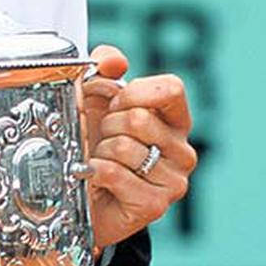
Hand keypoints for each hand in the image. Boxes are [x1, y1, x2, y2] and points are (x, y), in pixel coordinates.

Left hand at [83, 45, 197, 251]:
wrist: (83, 200)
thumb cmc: (96, 148)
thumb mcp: (97, 100)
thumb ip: (103, 68)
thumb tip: (115, 60)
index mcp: (175, 122)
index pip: (171, 89)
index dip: (135, 92)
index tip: (115, 104)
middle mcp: (182, 151)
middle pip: (139, 119)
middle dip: (107, 126)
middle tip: (103, 140)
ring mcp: (173, 181)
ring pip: (123, 147)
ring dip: (99, 152)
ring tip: (102, 162)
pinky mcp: (154, 205)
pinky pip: (114, 173)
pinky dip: (95, 172)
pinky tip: (97, 179)